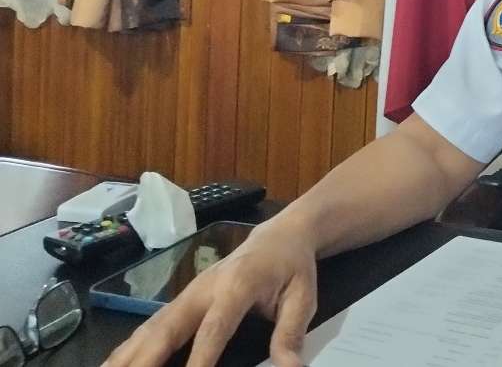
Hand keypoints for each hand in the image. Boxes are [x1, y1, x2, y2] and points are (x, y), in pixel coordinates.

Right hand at [102, 216, 318, 366]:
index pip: (214, 328)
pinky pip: (150, 327)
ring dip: (126, 355)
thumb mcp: (303, 297)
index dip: (200, 358)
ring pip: (150, 328)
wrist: (280, 235)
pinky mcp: (180, 301)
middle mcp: (202, 289)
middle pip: (167, 327)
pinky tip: (112, 364)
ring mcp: (187, 294)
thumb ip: (290, 334)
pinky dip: (129, 347)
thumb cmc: (292, 267)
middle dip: (145, 360)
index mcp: (237, 285)